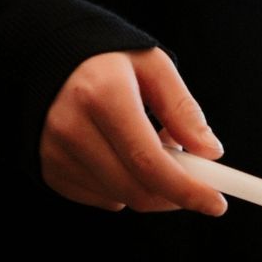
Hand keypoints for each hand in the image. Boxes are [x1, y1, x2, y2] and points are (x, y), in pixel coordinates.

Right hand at [39, 47, 226, 214]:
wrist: (44, 57)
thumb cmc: (108, 60)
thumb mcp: (153, 66)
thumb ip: (183, 110)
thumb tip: (211, 153)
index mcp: (102, 94)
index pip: (149, 161)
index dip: (187, 189)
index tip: (217, 203)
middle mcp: (71, 126)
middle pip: (134, 188)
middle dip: (173, 195)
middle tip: (193, 176)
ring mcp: (54, 151)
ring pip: (119, 197)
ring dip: (147, 186)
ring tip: (147, 145)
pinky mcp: (46, 168)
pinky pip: (99, 197)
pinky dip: (121, 186)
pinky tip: (120, 154)